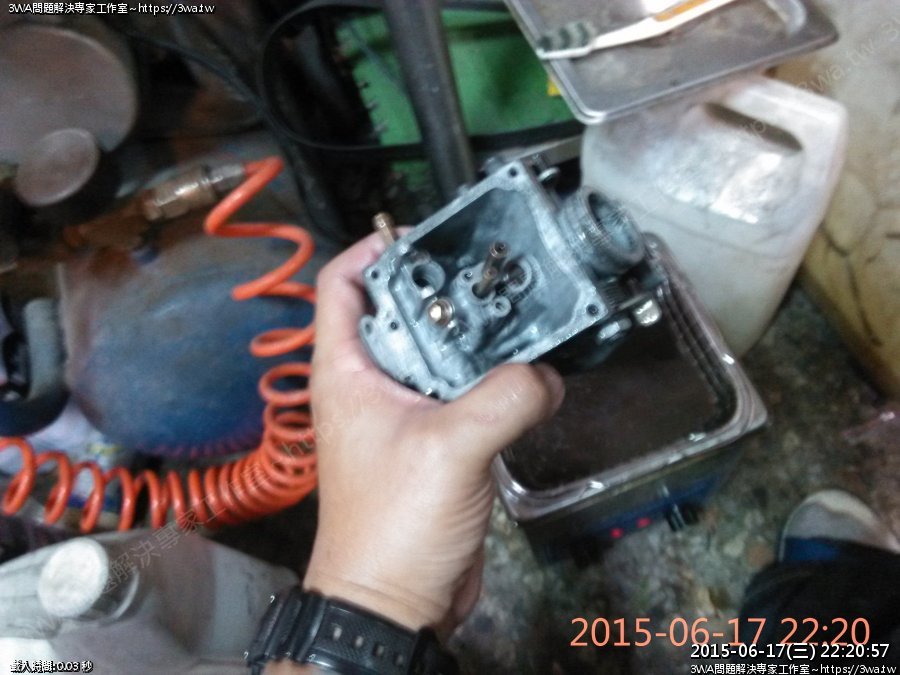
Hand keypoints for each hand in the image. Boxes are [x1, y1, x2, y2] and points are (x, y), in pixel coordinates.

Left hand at [303, 231, 564, 636]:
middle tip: (492, 272)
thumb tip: (548, 376)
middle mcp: (370, 385)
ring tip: (521, 313)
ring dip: (475, 338)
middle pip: (401, 311)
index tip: (425, 233)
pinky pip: (462, 394)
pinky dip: (491, 380)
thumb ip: (505, 399)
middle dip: (443, 289)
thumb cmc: (393, 525)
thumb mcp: (450, 449)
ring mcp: (403, 413)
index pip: (342, 284)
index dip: (375, 249)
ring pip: (437, 354)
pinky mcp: (435, 441)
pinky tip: (529, 373)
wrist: (392, 601)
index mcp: (346, 371)